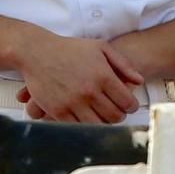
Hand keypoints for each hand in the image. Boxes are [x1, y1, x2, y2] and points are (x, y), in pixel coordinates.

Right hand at [15, 32, 142, 122]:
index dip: (130, 106)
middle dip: (118, 115)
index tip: (126, 105)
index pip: (128, 103)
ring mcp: (73, 102)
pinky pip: (77, 126)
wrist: (35, 51)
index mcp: (103, 76)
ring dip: (102, 122)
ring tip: (99, 114)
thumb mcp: (100, 47)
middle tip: (113, 110)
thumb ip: (123, 64)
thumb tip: (139, 81)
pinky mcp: (57, 110)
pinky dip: (83, 124)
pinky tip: (83, 115)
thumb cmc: (68, 48)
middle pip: (115, 117)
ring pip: (98, 125)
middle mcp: (89, 91)